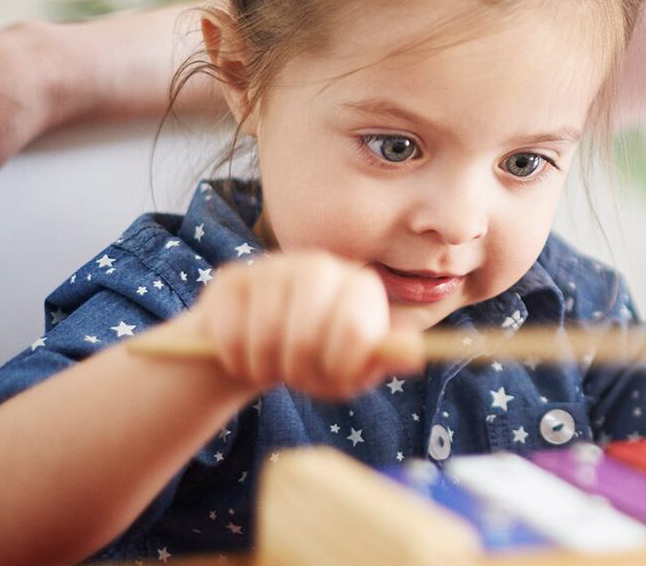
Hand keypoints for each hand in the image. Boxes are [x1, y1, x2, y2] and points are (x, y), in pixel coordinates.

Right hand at [183, 251, 421, 399]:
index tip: (332, 378)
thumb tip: (414, 355)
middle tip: (296, 379)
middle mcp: (320, 266)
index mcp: (360, 286)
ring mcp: (274, 266)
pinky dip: (236, 358)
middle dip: (298, 371)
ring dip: (264, 367)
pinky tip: (244, 356)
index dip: (339, 367)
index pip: (353, 329)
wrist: (263, 348)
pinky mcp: (231, 279)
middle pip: (305, 333)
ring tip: (271, 368)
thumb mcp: (353, 369)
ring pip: (264, 333)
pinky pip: (230, 330)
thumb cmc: (318, 359)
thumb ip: (382, 360)